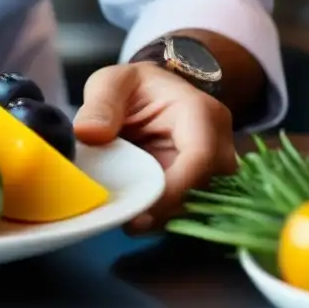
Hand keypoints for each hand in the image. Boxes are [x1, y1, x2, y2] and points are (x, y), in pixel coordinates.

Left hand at [73, 62, 236, 233]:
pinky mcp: (202, 187)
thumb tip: (89, 133)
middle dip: (168, 211)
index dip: (174, 189)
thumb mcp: (111, 84)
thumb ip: (100, 105)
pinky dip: (163, 219)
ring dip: (165, 219)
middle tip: (129, 223)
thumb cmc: (134, 87)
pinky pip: (188, 210)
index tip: (141, 211)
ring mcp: (214, 169)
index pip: (200, 157)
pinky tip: (136, 219)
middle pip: (206, 189)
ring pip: (200, 206)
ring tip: (128, 221)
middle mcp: (219, 144)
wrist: (151, 95)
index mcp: (200, 113)